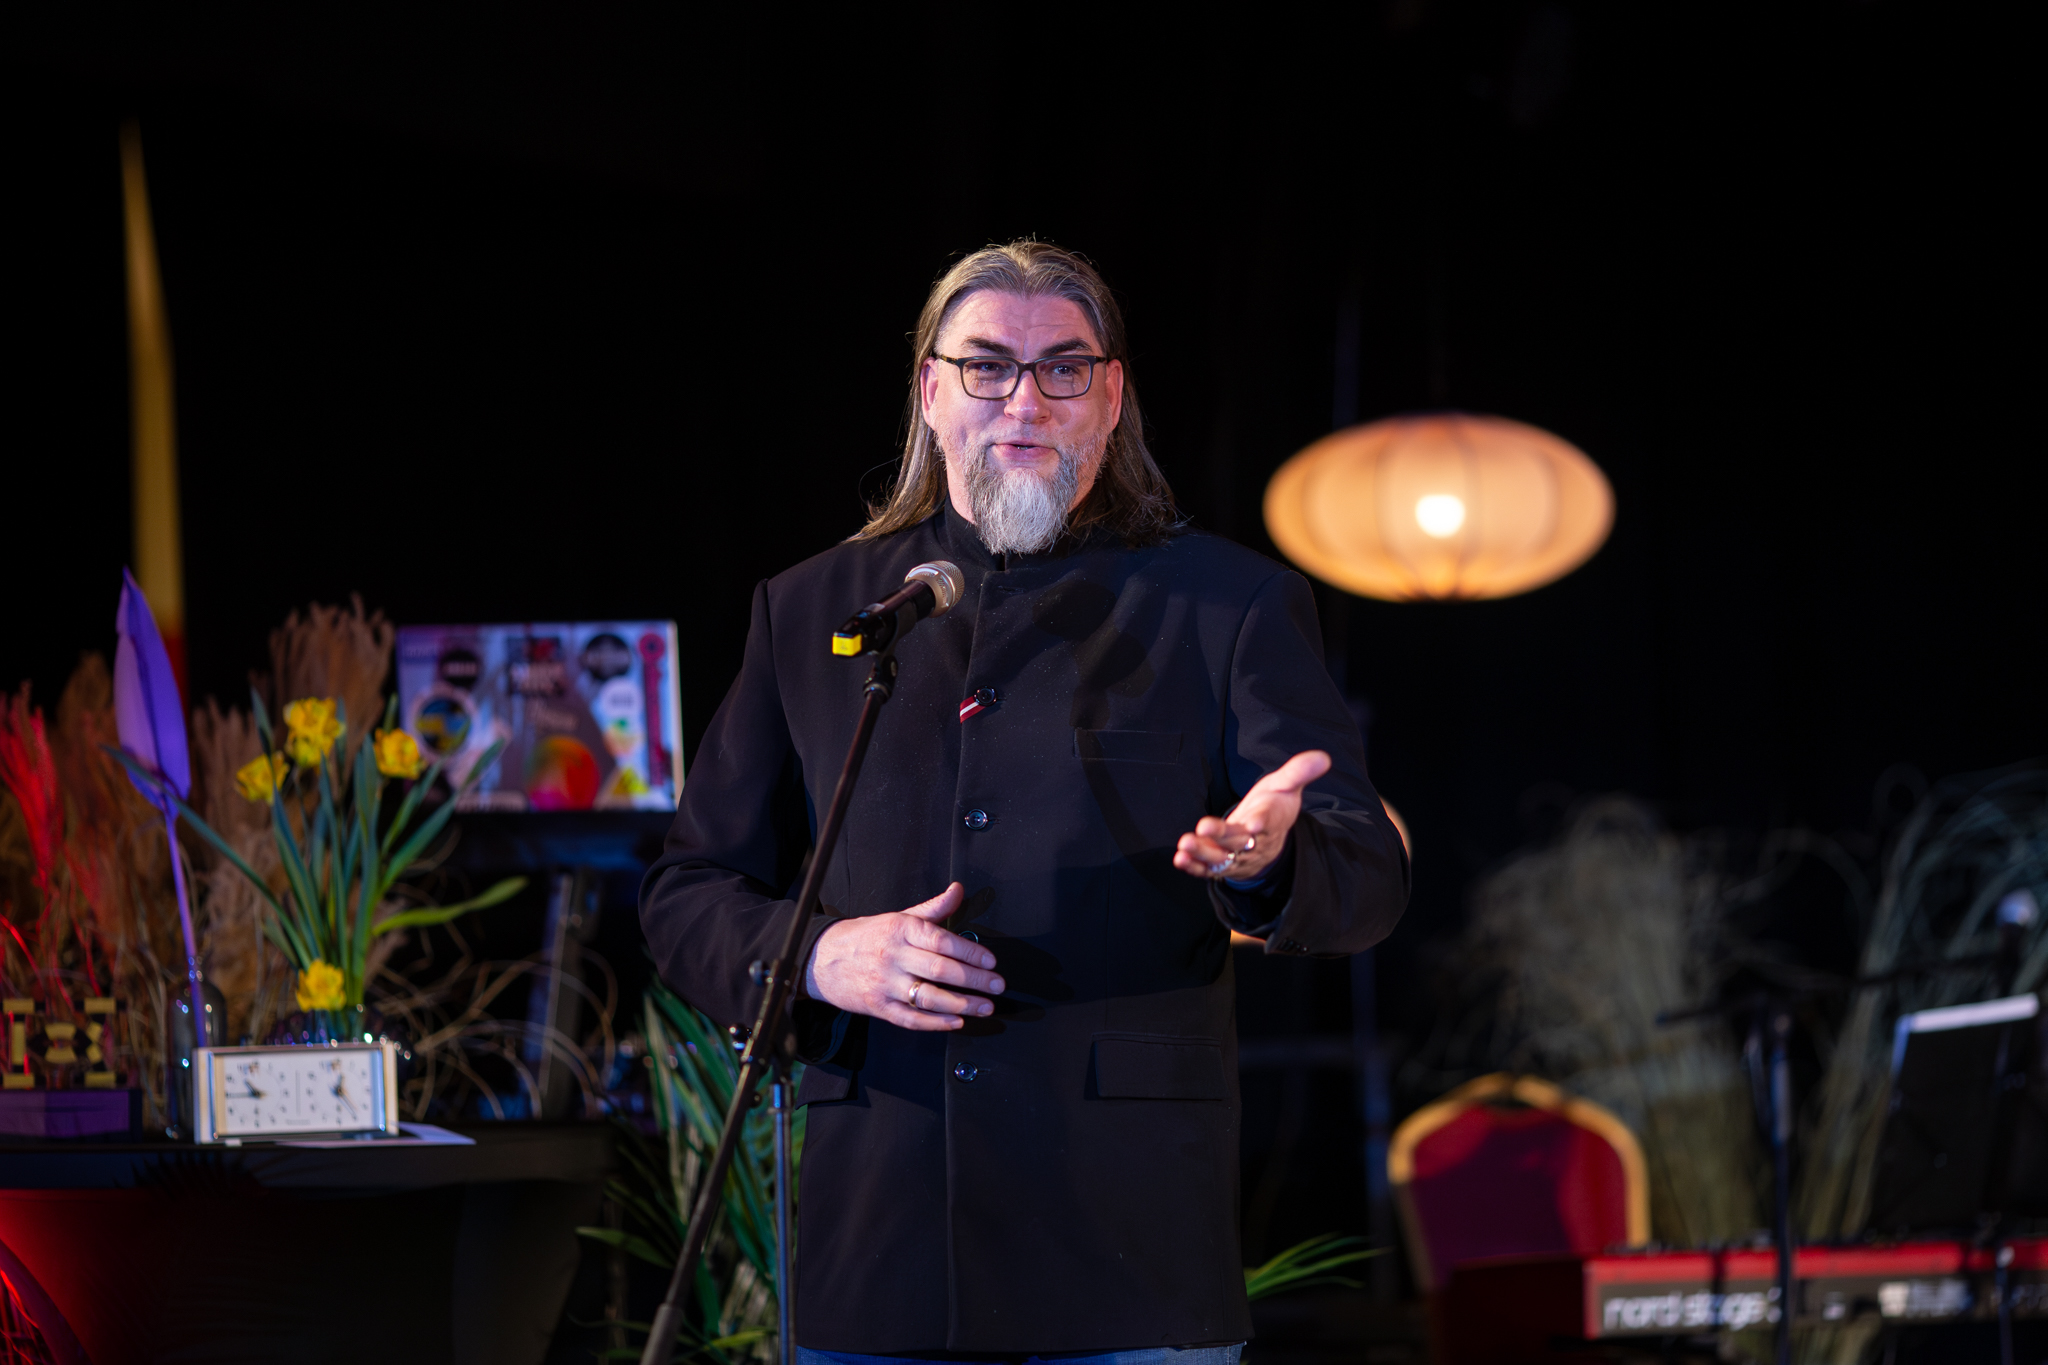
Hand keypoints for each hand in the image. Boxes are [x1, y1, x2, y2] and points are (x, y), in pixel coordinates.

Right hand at [803, 882, 1004, 1030]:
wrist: (823, 958)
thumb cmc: (866, 936)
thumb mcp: (899, 916)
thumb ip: (933, 908)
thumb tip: (958, 890)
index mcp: (901, 929)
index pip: (941, 940)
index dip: (970, 951)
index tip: (990, 961)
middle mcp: (893, 956)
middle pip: (939, 969)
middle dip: (974, 980)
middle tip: (997, 986)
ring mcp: (884, 983)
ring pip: (928, 997)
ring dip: (961, 1004)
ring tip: (984, 1007)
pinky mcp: (878, 1007)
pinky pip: (910, 1018)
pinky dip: (935, 1023)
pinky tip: (956, 1022)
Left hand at [1173, 749, 1331, 882]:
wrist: (1269, 840)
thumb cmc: (1274, 807)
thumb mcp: (1286, 786)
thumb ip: (1299, 772)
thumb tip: (1324, 757)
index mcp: (1269, 822)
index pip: (1266, 824)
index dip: (1260, 824)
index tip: (1253, 824)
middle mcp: (1253, 843)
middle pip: (1237, 843)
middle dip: (1221, 837)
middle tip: (1203, 828)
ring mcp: (1237, 857)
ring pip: (1220, 859)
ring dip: (1202, 853)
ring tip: (1184, 845)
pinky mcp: (1222, 866)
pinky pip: (1208, 870)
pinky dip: (1194, 867)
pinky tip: (1179, 859)